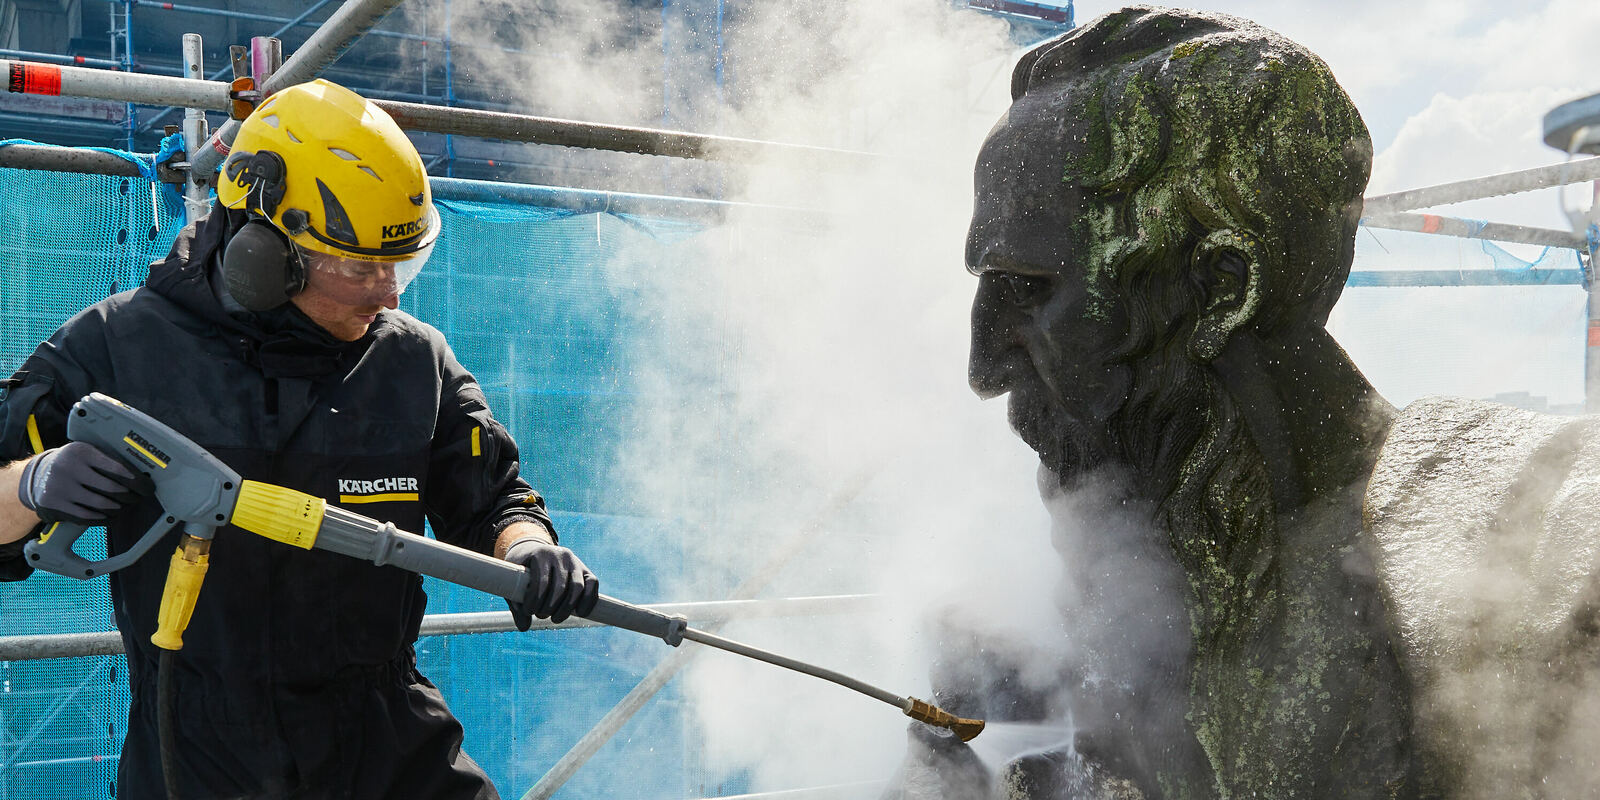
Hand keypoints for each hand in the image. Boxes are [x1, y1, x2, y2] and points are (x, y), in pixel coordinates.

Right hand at [17, 442, 148, 525]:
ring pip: (100, 503)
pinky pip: (85, 515)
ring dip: (117, 508)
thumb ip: (105, 459)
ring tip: (124, 506)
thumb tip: (138, 475)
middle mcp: (68, 467)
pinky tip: (109, 515)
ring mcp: (59, 486)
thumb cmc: (70, 463)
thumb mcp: (84, 453)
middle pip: (110, 487)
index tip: (144, 485)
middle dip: (129, 495)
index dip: (134, 479)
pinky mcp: (53, 503)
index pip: (116, 467)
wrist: (36, 475)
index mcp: (80, 451)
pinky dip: (102, 518)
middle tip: (137, 497)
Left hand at [503, 538, 598, 628]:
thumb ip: (517, 604)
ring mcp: (575, 561)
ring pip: (577, 588)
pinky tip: (580, 613)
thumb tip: (524, 627)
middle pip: (560, 587)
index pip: (541, 581)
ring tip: (556, 618)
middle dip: (550, 607)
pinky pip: (592, 585)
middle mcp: (560, 555)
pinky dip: (588, 601)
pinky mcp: (585, 570)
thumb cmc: (522, 569)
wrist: (534, 551)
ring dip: (567, 608)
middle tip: (541, 615)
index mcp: (541, 555)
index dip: (535, 600)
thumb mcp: (514, 581)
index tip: (528, 611)